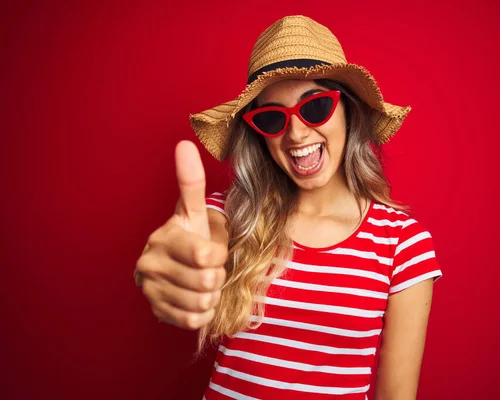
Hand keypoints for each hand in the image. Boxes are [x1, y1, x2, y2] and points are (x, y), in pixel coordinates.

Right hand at [135, 140, 227, 329]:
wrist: (177, 267)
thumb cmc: (192, 237)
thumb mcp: (195, 212)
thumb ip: (191, 182)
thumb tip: (184, 144)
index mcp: (164, 238)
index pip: (206, 256)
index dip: (220, 256)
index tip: (212, 250)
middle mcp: (150, 264)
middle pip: (207, 282)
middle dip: (217, 277)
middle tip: (208, 269)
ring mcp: (150, 290)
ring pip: (202, 303)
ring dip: (211, 295)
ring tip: (202, 282)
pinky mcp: (155, 312)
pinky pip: (193, 320)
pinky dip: (203, 312)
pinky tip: (195, 297)